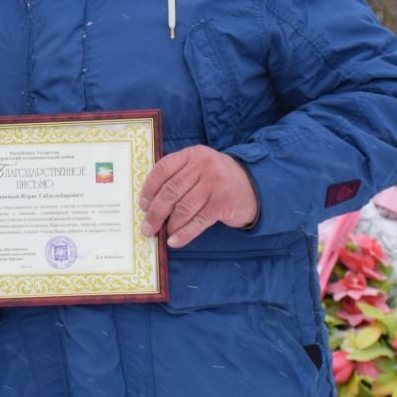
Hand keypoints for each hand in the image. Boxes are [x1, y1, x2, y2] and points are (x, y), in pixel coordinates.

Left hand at [138, 145, 257, 246]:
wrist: (254, 186)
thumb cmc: (218, 179)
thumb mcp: (199, 168)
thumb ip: (178, 176)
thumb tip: (150, 204)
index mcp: (192, 155)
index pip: (163, 169)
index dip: (149, 188)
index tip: (142, 205)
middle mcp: (203, 166)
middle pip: (171, 191)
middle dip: (155, 212)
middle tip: (147, 227)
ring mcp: (214, 184)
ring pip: (183, 208)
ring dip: (169, 225)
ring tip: (161, 234)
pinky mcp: (223, 203)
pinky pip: (198, 221)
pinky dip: (184, 234)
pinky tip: (174, 241)